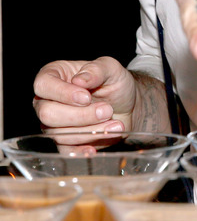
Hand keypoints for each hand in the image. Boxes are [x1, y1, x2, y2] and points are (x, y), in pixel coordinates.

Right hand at [32, 57, 167, 143]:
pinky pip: (65, 151)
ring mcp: (55, 123)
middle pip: (48, 114)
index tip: (87, 97)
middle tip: (107, 110)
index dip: (63, 94)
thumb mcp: (111, 69)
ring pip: (59, 134)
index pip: (43, 86)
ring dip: (91, 131)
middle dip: (81, 115)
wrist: (129, 105)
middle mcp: (48, 100)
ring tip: (116, 124)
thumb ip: (96, 69)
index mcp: (53, 76)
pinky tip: (93, 150)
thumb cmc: (116, 83)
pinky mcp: (67, 141)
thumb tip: (79, 81)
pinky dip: (80, 151)